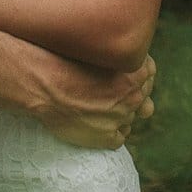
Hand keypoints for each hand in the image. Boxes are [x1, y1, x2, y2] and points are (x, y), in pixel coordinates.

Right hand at [32, 52, 156, 151]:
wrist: (42, 84)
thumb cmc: (64, 61)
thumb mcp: (98, 52)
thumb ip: (121, 60)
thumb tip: (135, 72)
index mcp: (135, 72)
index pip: (149, 73)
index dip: (136, 75)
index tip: (123, 75)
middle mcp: (133, 97)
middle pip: (142, 98)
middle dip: (130, 96)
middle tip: (108, 92)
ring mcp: (121, 118)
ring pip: (130, 119)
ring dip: (119, 115)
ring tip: (97, 109)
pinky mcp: (107, 137)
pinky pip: (119, 138)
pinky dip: (111, 134)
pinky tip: (96, 125)